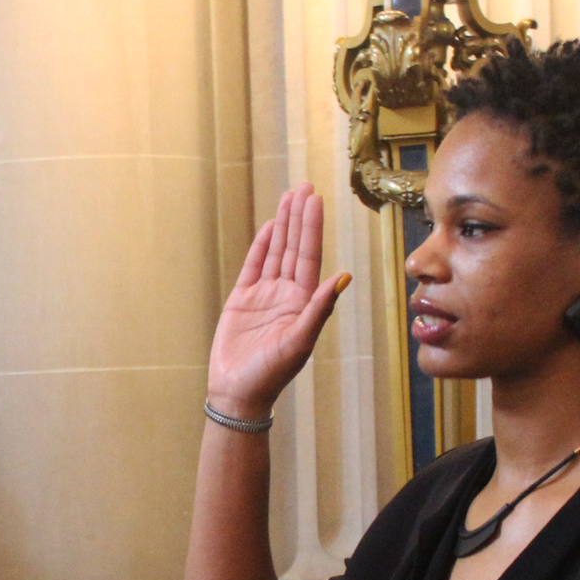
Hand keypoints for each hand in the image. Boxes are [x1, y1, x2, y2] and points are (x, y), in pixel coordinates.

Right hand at [206, 185, 350, 420]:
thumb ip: (319, 309)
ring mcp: (264, 295)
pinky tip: (269, 227)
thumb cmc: (271, 374)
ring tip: (289, 197)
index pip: (309, 256)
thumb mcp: (299, 342)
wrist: (238, 392)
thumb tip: (341, 277)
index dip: (311, 227)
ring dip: (282, 225)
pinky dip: (261, 247)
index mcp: (303, 302)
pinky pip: (253, 266)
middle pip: (294, 247)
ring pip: (275, 252)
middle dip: (299, 217)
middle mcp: (287, 294)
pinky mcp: (242, 300)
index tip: (315, 200)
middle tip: (304, 187)